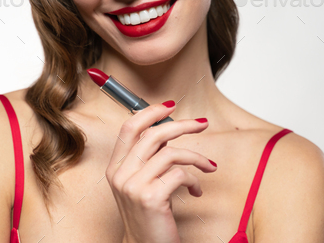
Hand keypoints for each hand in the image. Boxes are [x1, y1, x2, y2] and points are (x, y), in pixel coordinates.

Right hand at [106, 101, 216, 242]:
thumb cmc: (148, 217)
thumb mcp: (141, 184)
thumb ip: (148, 158)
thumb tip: (168, 131)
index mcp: (115, 168)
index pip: (129, 128)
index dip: (150, 112)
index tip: (170, 106)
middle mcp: (120, 175)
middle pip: (153, 135)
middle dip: (182, 125)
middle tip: (202, 124)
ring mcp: (134, 186)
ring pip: (171, 153)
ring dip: (196, 157)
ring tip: (208, 166)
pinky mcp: (151, 198)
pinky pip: (180, 175)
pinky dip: (195, 180)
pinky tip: (196, 191)